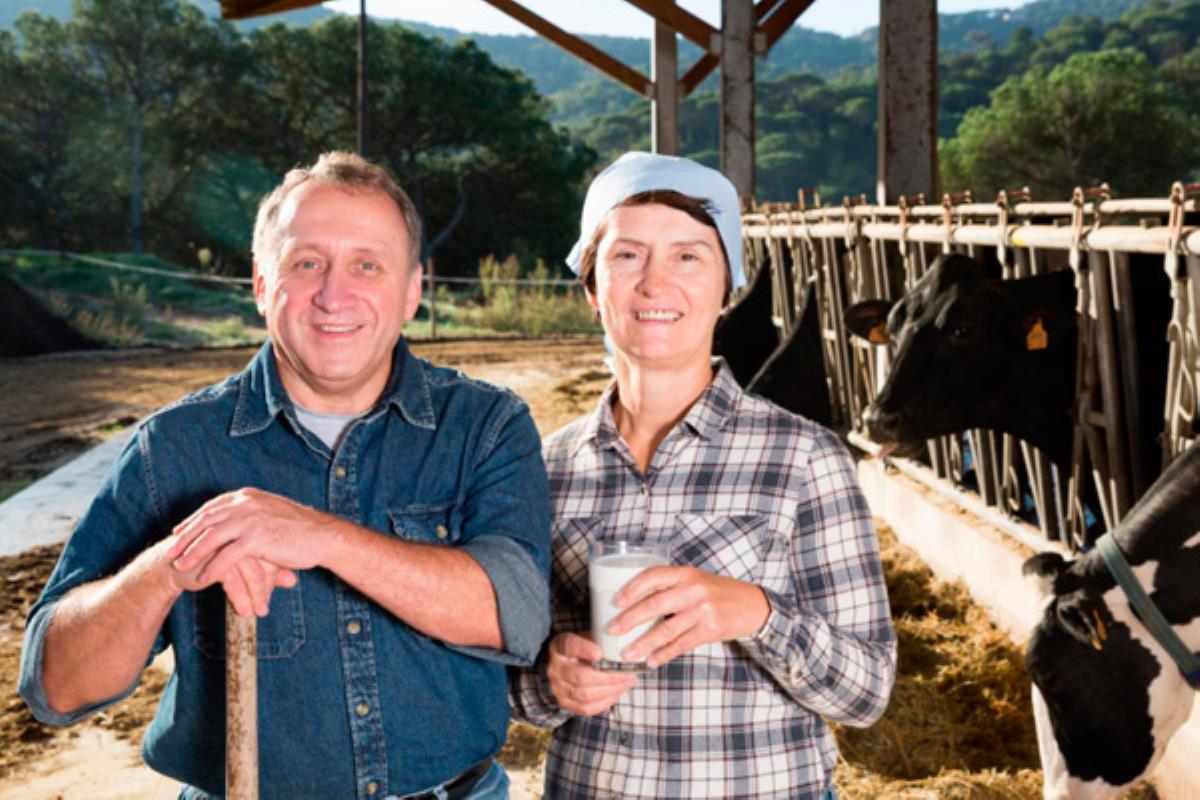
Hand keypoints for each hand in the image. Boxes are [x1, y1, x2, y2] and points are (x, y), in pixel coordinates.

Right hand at [152, 535, 295, 617]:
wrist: (172, 564)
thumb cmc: (214, 562)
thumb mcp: (244, 565)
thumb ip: (269, 570)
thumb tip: (293, 581)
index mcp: (250, 523)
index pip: (273, 546)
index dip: (280, 568)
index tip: (288, 584)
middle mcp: (239, 529)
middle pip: (264, 558)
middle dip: (269, 585)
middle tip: (269, 606)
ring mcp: (225, 540)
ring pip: (249, 569)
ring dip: (255, 594)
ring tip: (259, 613)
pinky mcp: (211, 554)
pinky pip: (232, 579)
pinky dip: (239, 597)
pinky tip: (243, 611)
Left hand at [167, 487, 333, 592]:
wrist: (323, 536)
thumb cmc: (302, 529)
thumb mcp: (272, 512)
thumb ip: (252, 514)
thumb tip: (237, 521)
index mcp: (248, 496)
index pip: (212, 507)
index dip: (193, 520)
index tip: (179, 532)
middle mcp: (246, 504)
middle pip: (206, 521)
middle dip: (186, 538)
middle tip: (171, 551)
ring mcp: (250, 520)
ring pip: (211, 538)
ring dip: (192, 553)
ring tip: (180, 566)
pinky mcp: (256, 538)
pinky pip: (226, 556)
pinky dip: (213, 568)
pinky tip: (204, 579)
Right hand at [546, 632, 636, 716]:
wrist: (564, 664)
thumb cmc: (582, 648)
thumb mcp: (587, 638)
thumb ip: (599, 641)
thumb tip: (622, 650)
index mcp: (560, 646)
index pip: (570, 646)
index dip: (584, 650)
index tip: (599, 653)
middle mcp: (556, 668)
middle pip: (581, 677)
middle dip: (609, 678)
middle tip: (628, 676)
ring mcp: (558, 687)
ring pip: (585, 695)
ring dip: (610, 691)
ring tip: (626, 684)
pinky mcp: (564, 703)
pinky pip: (586, 708)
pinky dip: (604, 703)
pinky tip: (616, 693)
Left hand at [611, 566, 769, 667]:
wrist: (751, 606)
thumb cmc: (717, 592)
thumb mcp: (695, 580)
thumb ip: (671, 587)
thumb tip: (635, 602)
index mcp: (685, 573)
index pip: (652, 576)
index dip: (631, 588)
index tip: (615, 601)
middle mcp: (693, 589)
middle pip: (655, 604)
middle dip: (630, 619)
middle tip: (612, 630)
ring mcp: (702, 610)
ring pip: (666, 629)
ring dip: (644, 643)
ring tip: (628, 653)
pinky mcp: (709, 630)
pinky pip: (680, 644)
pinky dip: (663, 654)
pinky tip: (651, 660)